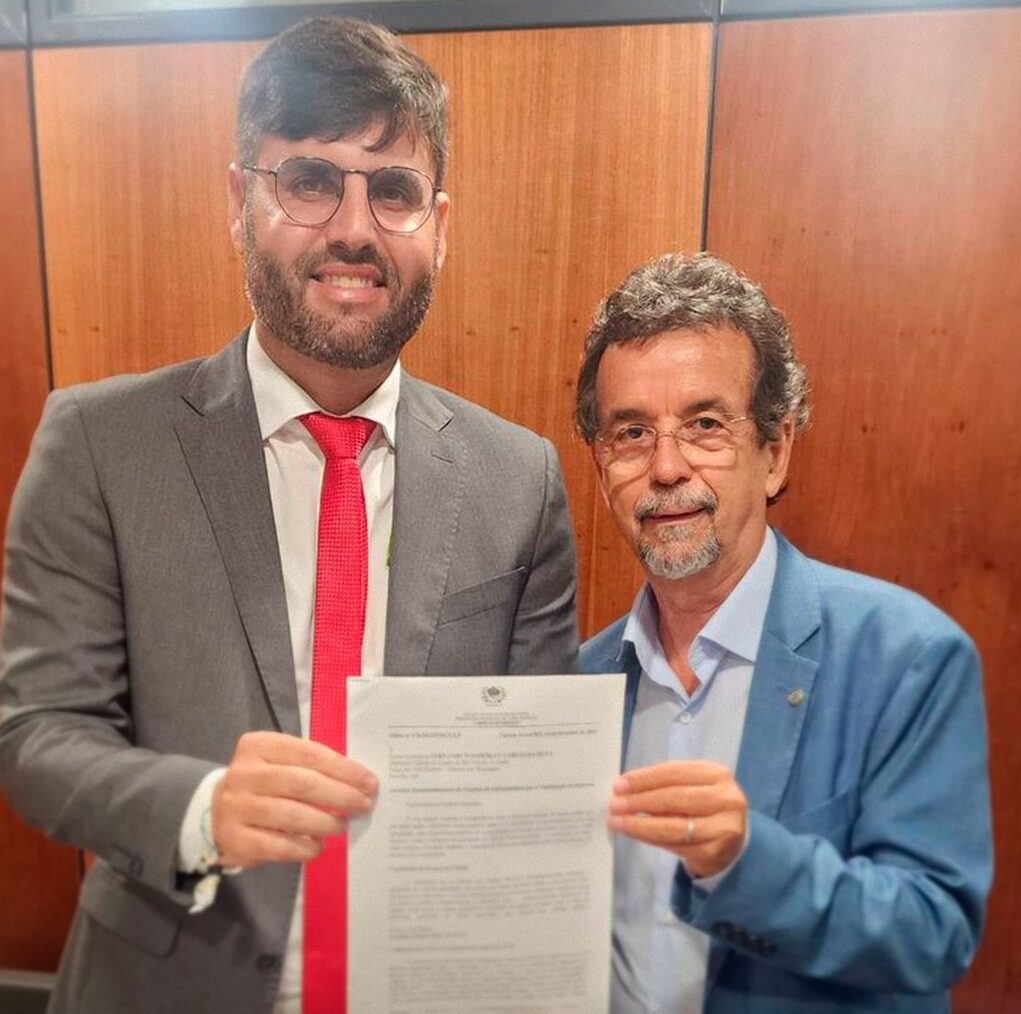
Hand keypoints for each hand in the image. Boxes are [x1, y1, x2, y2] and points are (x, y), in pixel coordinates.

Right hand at [211, 731, 377, 868]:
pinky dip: (302, 847)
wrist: (216, 810)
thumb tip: (358, 782)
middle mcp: (244, 773)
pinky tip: (317, 847)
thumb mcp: (282, 763)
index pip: (309, 754)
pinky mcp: (233, 838)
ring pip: (290, 814)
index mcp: (259, 745)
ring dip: (324, 822)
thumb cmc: (264, 782)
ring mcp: (236, 806)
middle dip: (339, 795)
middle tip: (363, 805)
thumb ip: (312, 767)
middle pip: (302, 783)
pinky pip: (275, 845)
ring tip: (342, 826)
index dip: (344, 769)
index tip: (369, 782)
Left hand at [608, 760, 746, 878]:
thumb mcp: (693, 786)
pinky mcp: (715, 853)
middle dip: (639, 801)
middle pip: (674, 798)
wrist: (734, 841)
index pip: (674, 772)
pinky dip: (650, 839)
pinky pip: (675, 845)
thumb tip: (625, 789)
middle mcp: (725, 799)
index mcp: (717, 774)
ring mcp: (723, 828)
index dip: (644, 778)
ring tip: (617, 821)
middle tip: (614, 804)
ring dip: (640, 824)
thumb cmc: (705, 806)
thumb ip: (666, 784)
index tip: (619, 784)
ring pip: (673, 826)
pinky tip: (635, 834)